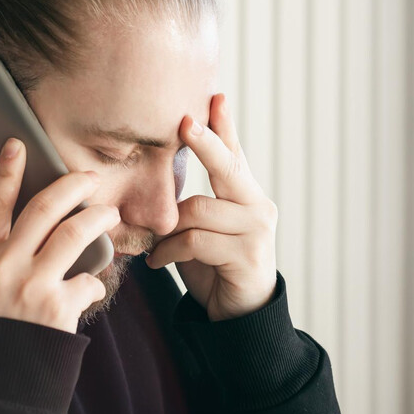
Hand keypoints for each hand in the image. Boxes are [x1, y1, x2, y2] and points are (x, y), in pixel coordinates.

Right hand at [0, 137, 118, 333]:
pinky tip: (92, 288)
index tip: (18, 145)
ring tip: (109, 215)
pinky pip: (89, 282)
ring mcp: (31, 287)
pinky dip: (95, 283)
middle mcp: (2, 267)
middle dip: (71, 185)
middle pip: (43, 208)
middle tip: (90, 177)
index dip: (6, 172)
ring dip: (98, 219)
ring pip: (75, 233)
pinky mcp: (58, 309)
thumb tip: (29, 226)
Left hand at [145, 93, 278, 321]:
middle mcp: (258, 206)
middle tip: (184, 121)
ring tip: (157, 244)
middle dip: (205, 142)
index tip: (215, 96)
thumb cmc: (214, 267)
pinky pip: (195, 241)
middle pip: (227, 166)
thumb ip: (190, 204)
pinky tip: (158, 261)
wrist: (237, 316)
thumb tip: (155, 179)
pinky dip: (169, 250)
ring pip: (199, 210)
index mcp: (246, 195)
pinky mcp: (248, 255)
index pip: (234, 153)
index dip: (224, 125)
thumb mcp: (200, 229)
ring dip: (169, 228)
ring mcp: (256, 230)